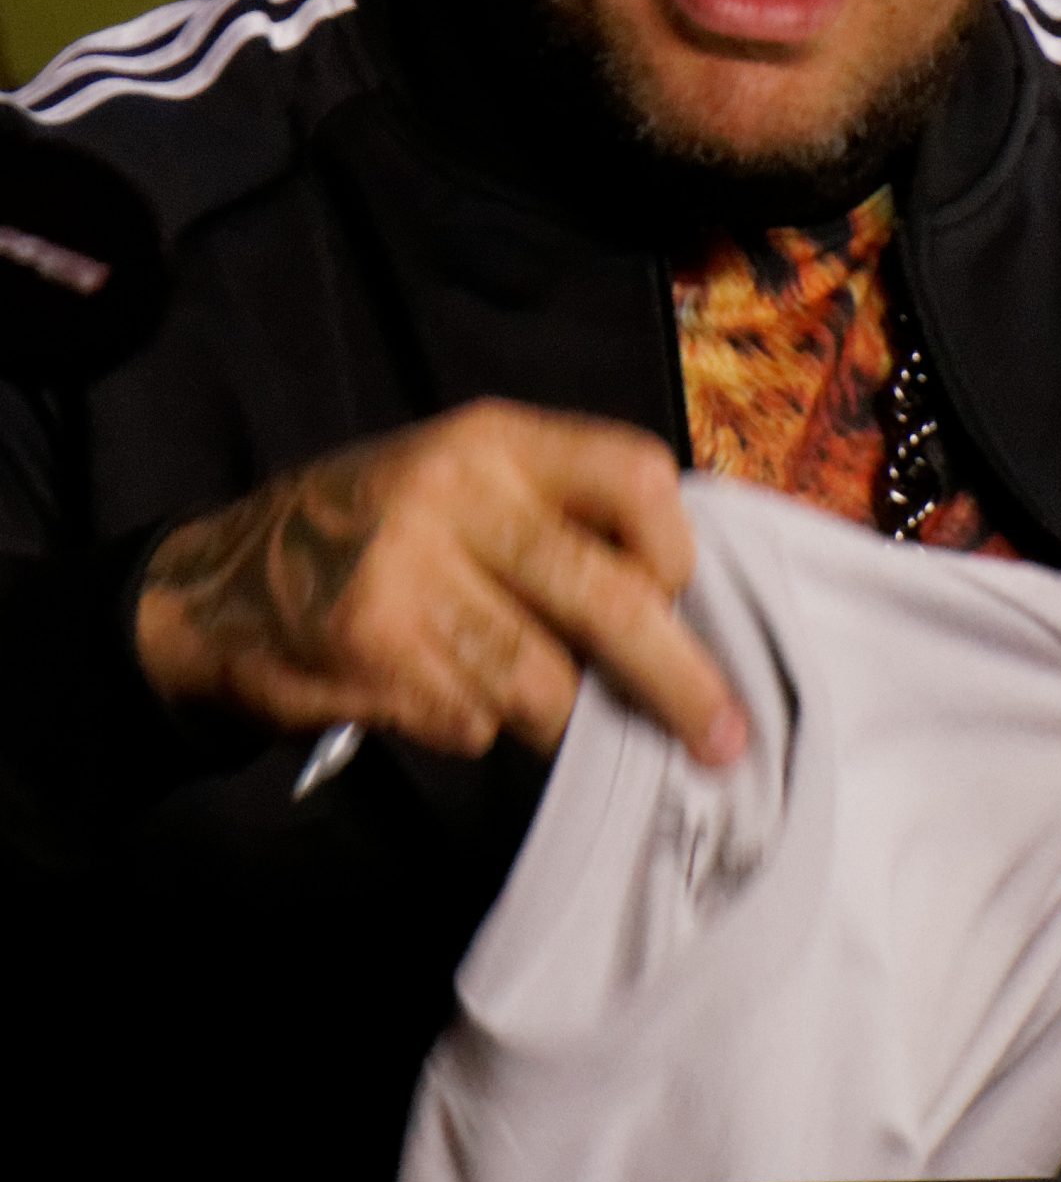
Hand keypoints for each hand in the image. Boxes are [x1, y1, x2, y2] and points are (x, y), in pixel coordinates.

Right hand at [135, 402, 747, 767]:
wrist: (218, 582)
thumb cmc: (380, 534)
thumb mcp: (466, 481)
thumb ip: (561, 520)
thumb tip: (686, 612)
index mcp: (494, 440)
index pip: (635, 475)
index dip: (673, 549)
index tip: (673, 597)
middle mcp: (454, 494)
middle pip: (609, 598)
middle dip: (677, 681)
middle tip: (722, 740)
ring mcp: (407, 575)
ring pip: (544, 683)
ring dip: (545, 710)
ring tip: (501, 681)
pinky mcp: (372, 653)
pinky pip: (475, 723)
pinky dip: (470, 725)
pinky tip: (426, 686)